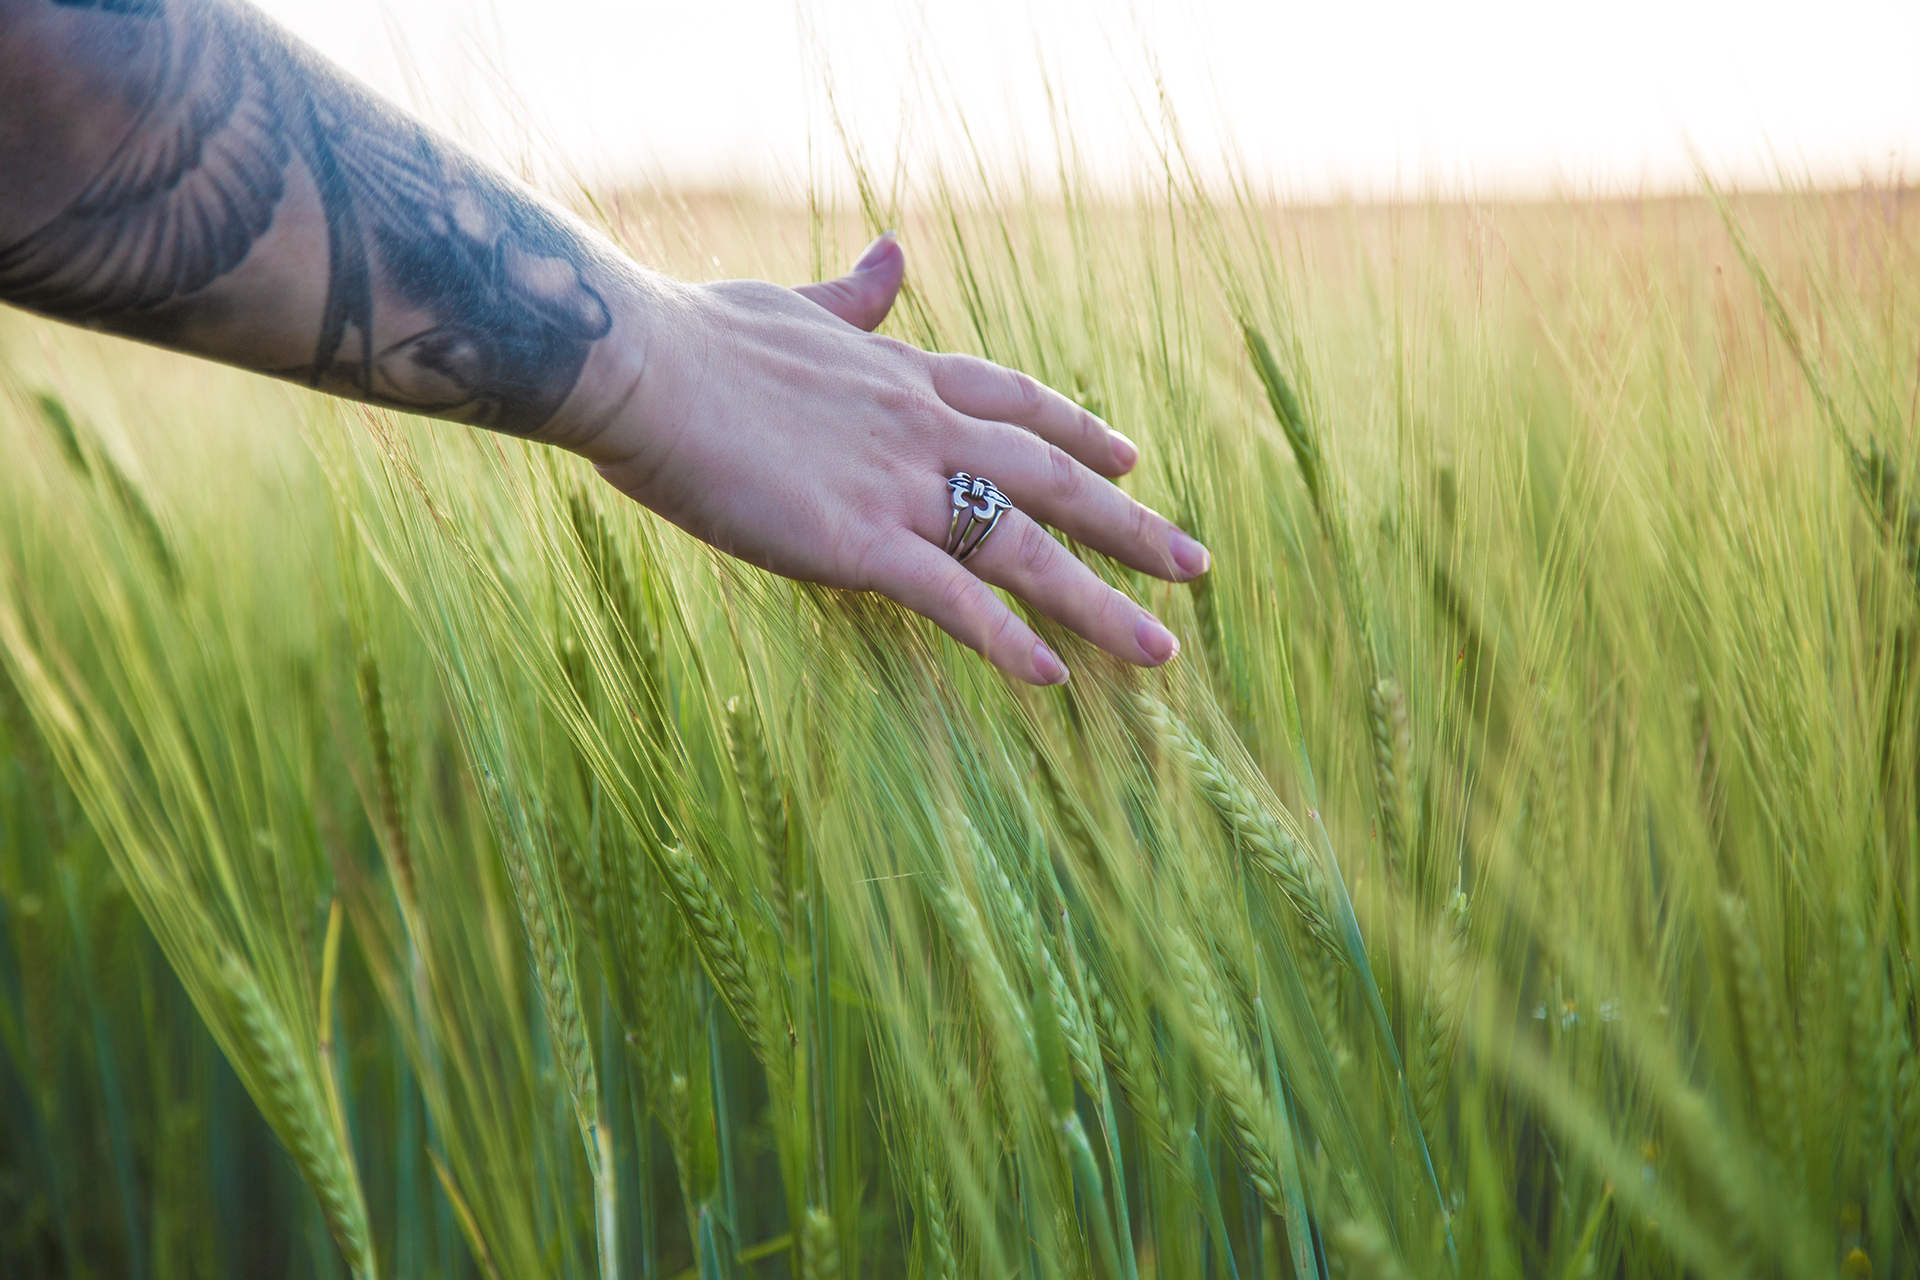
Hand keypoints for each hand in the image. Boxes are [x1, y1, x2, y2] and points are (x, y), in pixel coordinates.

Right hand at [579, 233, 1210, 685]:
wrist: (640, 365)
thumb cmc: (696, 335)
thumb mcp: (792, 305)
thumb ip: (856, 296)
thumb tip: (895, 250)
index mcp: (905, 376)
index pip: (1018, 404)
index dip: (1078, 432)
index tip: (1127, 455)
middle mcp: (924, 429)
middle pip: (1052, 481)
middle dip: (1131, 525)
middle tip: (1196, 565)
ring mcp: (898, 487)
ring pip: (1026, 549)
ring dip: (1102, 601)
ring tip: (1163, 648)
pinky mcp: (858, 543)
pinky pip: (952, 599)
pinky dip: (1006, 639)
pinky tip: (1053, 677)